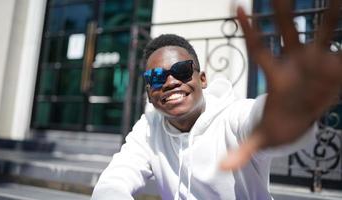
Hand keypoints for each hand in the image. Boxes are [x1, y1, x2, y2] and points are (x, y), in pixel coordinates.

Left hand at [221, 0, 341, 169]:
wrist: (300, 119)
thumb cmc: (280, 122)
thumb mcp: (263, 137)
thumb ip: (243, 151)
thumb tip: (222, 169)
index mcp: (275, 75)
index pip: (257, 48)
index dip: (248, 30)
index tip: (235, 7)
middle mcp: (295, 62)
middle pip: (287, 32)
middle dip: (283, 11)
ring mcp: (317, 62)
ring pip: (322, 32)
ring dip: (330, 14)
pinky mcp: (336, 68)